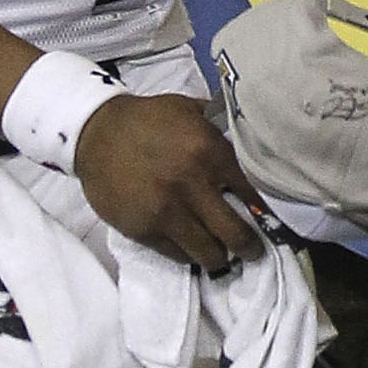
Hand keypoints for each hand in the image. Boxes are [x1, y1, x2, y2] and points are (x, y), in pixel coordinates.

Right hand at [74, 92, 264, 269]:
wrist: (95, 132)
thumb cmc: (148, 120)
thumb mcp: (190, 110)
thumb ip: (222, 128)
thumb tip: (254, 143)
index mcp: (210, 152)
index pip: (254, 194)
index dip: (267, 212)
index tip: (272, 222)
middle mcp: (192, 186)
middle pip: (237, 234)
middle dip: (250, 247)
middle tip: (253, 249)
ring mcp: (167, 212)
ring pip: (209, 253)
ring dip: (220, 257)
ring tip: (224, 254)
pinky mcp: (144, 230)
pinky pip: (177, 254)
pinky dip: (189, 253)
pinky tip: (192, 247)